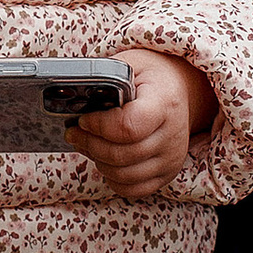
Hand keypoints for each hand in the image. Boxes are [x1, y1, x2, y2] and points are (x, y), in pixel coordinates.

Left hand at [70, 49, 214, 198]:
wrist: (179, 90)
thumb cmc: (149, 76)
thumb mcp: (129, 63)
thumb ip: (105, 77)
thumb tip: (72, 96)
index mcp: (165, 101)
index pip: (129, 127)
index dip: (99, 127)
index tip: (84, 119)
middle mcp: (173, 134)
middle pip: (123, 155)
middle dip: (90, 144)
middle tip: (74, 133)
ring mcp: (172, 157)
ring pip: (125, 175)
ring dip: (98, 161)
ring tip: (87, 144)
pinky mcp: (167, 173)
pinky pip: (134, 189)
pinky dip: (113, 178)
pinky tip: (104, 160)